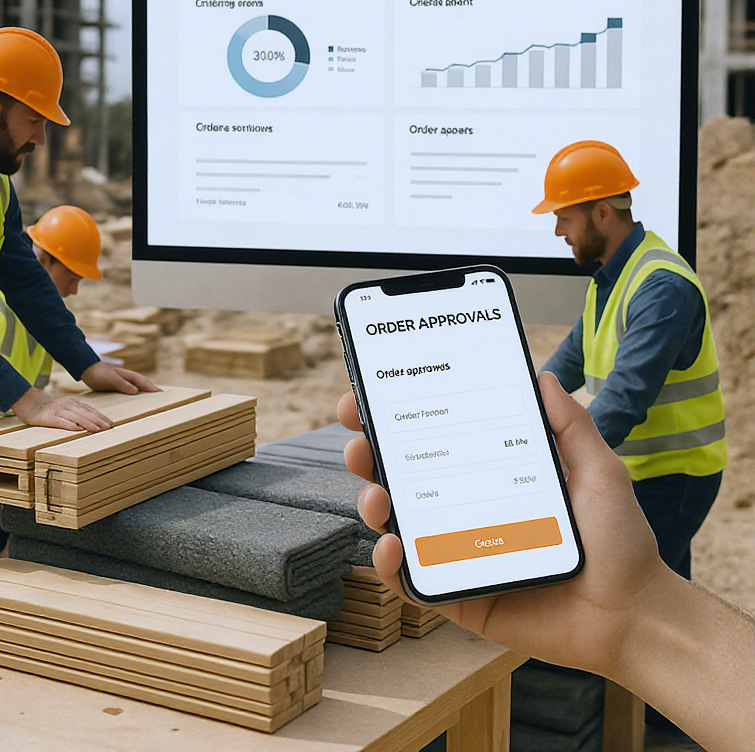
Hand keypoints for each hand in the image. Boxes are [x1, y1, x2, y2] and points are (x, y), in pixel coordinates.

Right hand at [11, 386, 112, 431]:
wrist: (27, 400)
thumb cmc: (46, 406)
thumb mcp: (64, 406)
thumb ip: (75, 411)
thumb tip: (89, 420)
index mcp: (72, 403)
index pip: (89, 410)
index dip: (100, 416)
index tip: (110, 423)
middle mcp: (67, 405)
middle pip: (86, 413)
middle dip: (98, 420)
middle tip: (108, 427)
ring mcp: (58, 411)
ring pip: (76, 417)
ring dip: (88, 423)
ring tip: (98, 429)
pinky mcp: (49, 417)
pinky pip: (61, 421)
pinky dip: (70, 425)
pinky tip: (77, 430)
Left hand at [81, 361, 159, 394]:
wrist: (87, 370)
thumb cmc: (99, 374)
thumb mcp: (111, 379)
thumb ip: (123, 385)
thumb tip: (136, 391)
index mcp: (129, 376)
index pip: (145, 382)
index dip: (153, 388)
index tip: (163, 394)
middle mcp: (128, 378)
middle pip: (144, 384)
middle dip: (153, 390)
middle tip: (162, 397)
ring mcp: (123, 382)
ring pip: (138, 387)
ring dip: (145, 392)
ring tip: (152, 400)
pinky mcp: (118, 386)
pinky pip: (131, 391)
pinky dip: (136, 395)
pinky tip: (135, 401)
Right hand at [338, 372, 663, 678]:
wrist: (635, 616)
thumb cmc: (619, 543)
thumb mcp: (598, 472)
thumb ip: (571, 426)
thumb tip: (542, 376)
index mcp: (490, 477)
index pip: (434, 441)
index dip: (396, 419)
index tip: (369, 396)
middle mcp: (466, 511)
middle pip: (402, 478)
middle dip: (367, 455)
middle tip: (358, 441)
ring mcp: (458, 554)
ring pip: (396, 525)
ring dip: (373, 505)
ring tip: (377, 494)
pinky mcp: (458, 596)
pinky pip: (410, 582)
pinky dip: (389, 565)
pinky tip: (393, 545)